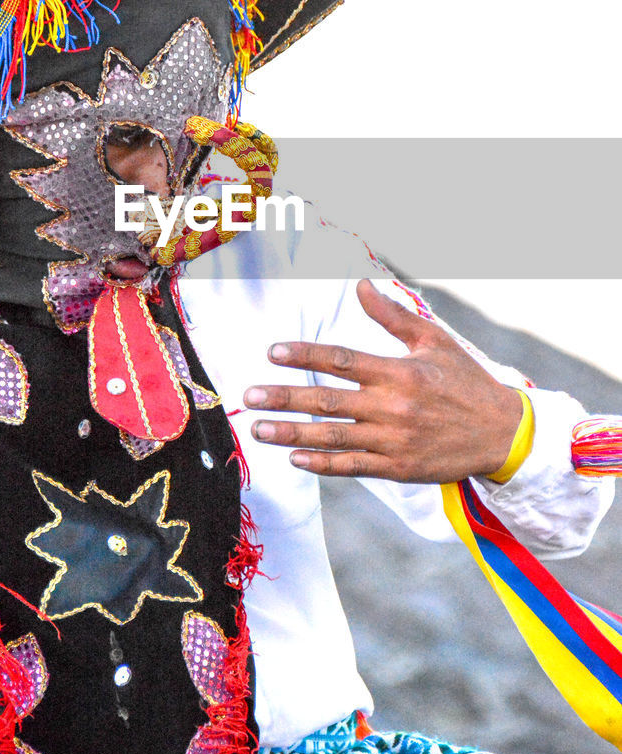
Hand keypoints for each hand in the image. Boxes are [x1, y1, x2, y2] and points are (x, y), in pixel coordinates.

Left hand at [245, 278, 522, 482]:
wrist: (503, 434)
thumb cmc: (466, 381)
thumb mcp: (434, 341)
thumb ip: (392, 316)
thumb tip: (360, 285)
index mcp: (399, 372)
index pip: (342, 359)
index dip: (305, 355)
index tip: (273, 352)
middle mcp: (392, 407)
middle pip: (328, 401)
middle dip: (284, 398)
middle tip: (250, 395)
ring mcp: (393, 441)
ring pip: (333, 437)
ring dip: (291, 434)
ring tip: (259, 429)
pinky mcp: (398, 468)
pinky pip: (353, 467)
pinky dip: (322, 463)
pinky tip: (295, 458)